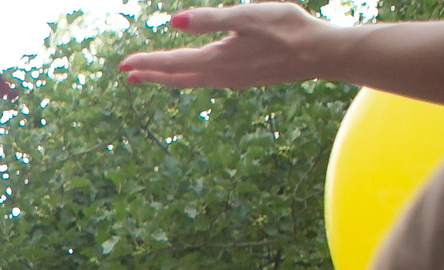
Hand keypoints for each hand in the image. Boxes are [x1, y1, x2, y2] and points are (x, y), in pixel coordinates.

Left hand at [118, 4, 341, 88]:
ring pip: (192, 81)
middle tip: (128, 73)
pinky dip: (190, 77)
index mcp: (217, 60)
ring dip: (170, 77)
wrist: (320, 54)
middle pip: (178, 77)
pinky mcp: (245, 79)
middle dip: (152, 74)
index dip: (147, 63)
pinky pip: (207, 80)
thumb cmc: (286, 29)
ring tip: (152, 75)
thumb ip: (210, 19)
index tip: (124, 65)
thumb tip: (174, 22)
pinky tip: (193, 73)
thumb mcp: (246, 16)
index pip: (173, 63)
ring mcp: (233, 80)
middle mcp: (221, 76)